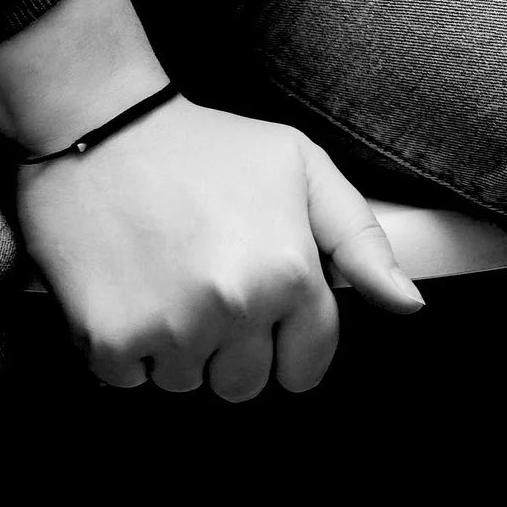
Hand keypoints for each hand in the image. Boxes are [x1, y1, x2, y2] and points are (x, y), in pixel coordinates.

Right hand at [13, 95, 423, 398]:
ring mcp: (171, 328)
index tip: (258, 300)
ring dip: (175, 345)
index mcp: (288, 271)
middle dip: (228, 343)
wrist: (98, 122)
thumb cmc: (204, 145)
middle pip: (245, 384)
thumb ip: (360, 239)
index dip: (284, 336)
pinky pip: (129, 380)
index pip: (307, 365)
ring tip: (162, 273)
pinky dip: (124, 345)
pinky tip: (125, 285)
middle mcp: (235, 306)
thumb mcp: (299, 166)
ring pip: (187, 383)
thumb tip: (409, 306)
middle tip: (203, 277)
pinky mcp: (110, 339)